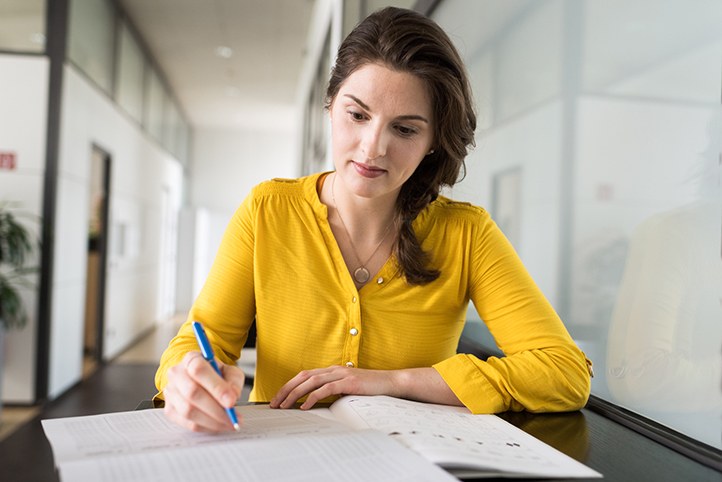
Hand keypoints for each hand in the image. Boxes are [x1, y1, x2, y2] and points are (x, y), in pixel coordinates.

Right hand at [163, 351, 244, 431]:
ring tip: (229, 423)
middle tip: (233, 418)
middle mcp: (176, 374)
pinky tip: (218, 425)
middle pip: (192, 393)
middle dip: (216, 409)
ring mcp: (170, 393)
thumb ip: (233, 381)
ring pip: (189, 411)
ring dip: (212, 421)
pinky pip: (187, 423)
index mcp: (191, 359)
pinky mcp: (170, 410)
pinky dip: (206, 427)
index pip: (199, 370)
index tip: (231, 401)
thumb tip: (232, 396)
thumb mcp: (229, 371)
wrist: (199, 380)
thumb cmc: (215, 375)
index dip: (216, 387)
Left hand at [269, 365, 398, 409]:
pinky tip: (305, 406)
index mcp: (331, 371)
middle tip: (274, 403)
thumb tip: (316, 404)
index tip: (278, 398)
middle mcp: (333, 370)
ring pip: (311, 382)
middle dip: (286, 389)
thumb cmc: (370, 388)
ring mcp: (341, 375)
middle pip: (303, 377)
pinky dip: (313, 397)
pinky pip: (326, 389)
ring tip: (284, 405)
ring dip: (295, 394)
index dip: (289, 385)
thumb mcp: (348, 389)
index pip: (304, 376)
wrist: (391, 382)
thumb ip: (333, 392)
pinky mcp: (348, 382)